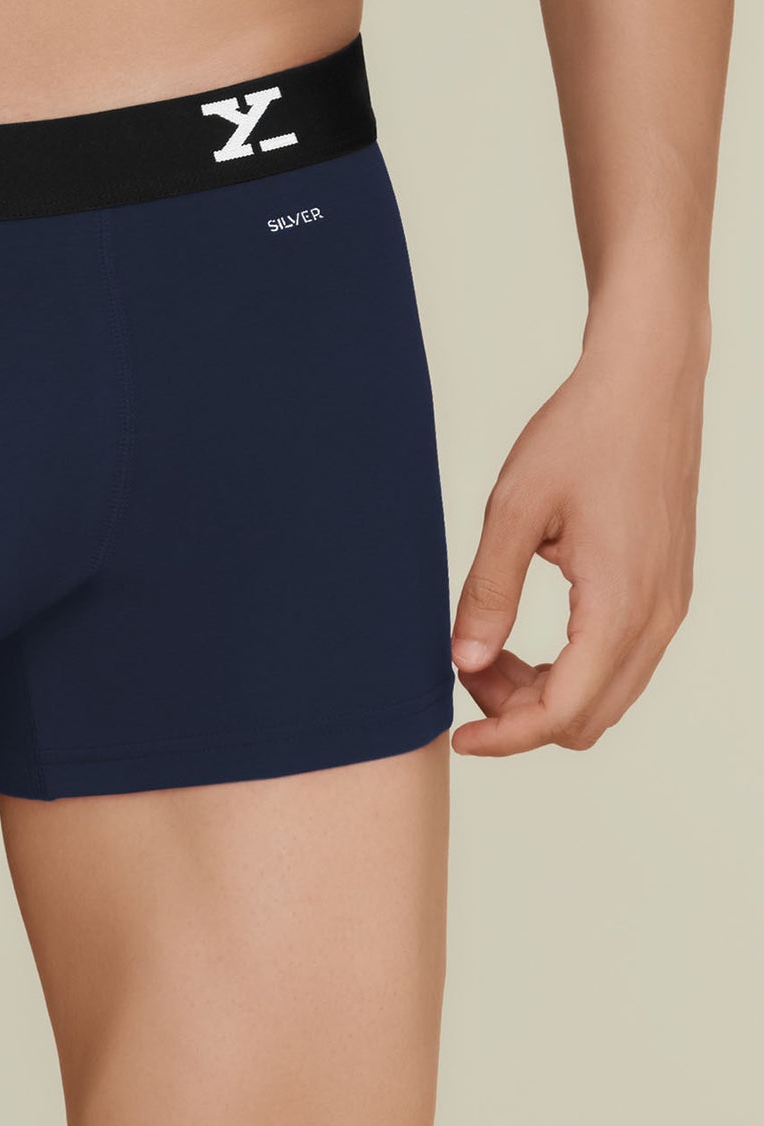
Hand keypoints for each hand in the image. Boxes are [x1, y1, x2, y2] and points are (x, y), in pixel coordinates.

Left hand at [449, 326, 703, 755]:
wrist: (646, 386)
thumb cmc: (580, 435)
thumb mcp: (514, 509)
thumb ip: (488, 591)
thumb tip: (462, 659)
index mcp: (620, 605)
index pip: (563, 711)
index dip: (505, 736)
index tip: (457, 739)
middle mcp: (657, 618)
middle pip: (588, 718)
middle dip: (519, 714)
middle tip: (463, 666)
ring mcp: (669, 607)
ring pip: (607, 694)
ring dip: (544, 692)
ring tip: (486, 646)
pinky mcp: (667, 592)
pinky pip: (621, 662)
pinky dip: (570, 668)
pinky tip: (524, 635)